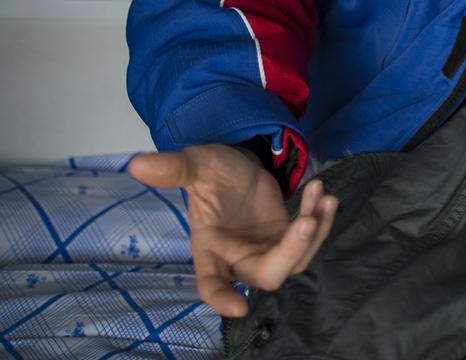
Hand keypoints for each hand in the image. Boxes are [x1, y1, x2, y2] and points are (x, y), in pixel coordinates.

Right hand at [127, 145, 336, 317]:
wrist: (236, 162)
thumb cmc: (212, 171)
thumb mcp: (196, 164)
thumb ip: (173, 168)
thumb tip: (137, 164)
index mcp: (210, 249)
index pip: (211, 284)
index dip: (221, 298)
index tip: (239, 308)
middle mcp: (239, 257)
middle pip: (267, 275)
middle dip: (290, 252)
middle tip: (306, 221)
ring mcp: (266, 248)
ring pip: (296, 261)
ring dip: (314, 232)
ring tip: (321, 195)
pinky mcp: (286, 236)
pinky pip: (309, 240)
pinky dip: (320, 219)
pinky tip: (323, 193)